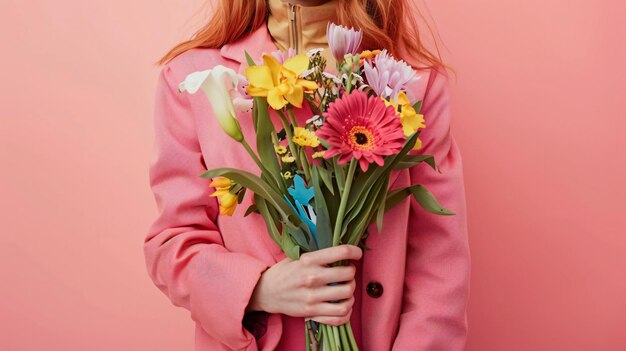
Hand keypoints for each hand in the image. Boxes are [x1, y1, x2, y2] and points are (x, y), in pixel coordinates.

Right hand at [247, 244, 362, 325]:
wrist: (265, 292)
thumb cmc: (283, 273)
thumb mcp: (297, 257)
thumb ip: (317, 256)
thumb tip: (340, 252)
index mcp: (309, 260)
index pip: (340, 252)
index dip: (355, 251)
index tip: (357, 254)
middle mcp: (312, 278)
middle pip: (348, 274)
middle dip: (352, 273)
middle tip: (348, 273)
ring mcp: (312, 297)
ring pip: (347, 294)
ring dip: (351, 291)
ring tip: (346, 289)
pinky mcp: (311, 312)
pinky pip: (340, 314)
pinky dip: (347, 310)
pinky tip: (344, 304)